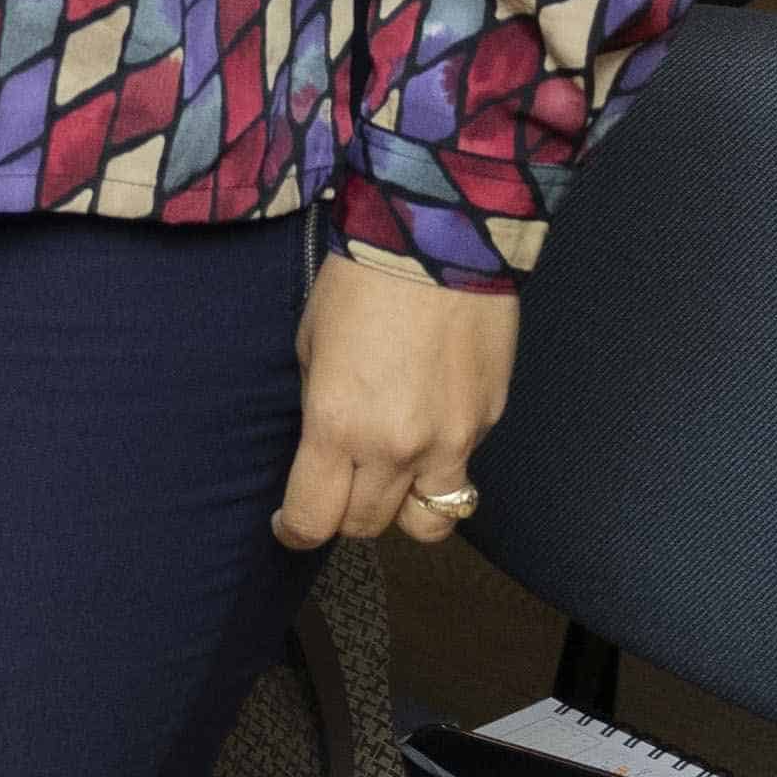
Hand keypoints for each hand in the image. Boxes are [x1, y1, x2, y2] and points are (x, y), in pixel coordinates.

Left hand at [275, 255, 519, 549]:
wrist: (438, 246)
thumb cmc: (359, 286)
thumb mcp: (311, 347)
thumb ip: (320, 409)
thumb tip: (325, 445)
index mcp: (339, 426)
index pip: (316, 517)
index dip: (296, 530)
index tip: (289, 525)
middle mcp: (398, 448)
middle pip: (368, 525)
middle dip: (344, 517)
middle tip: (335, 491)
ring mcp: (452, 442)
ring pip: (427, 521)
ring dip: (401, 510)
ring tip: (388, 479)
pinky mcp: (487, 425)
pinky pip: (460, 472)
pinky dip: (440, 468)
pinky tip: (426, 430)